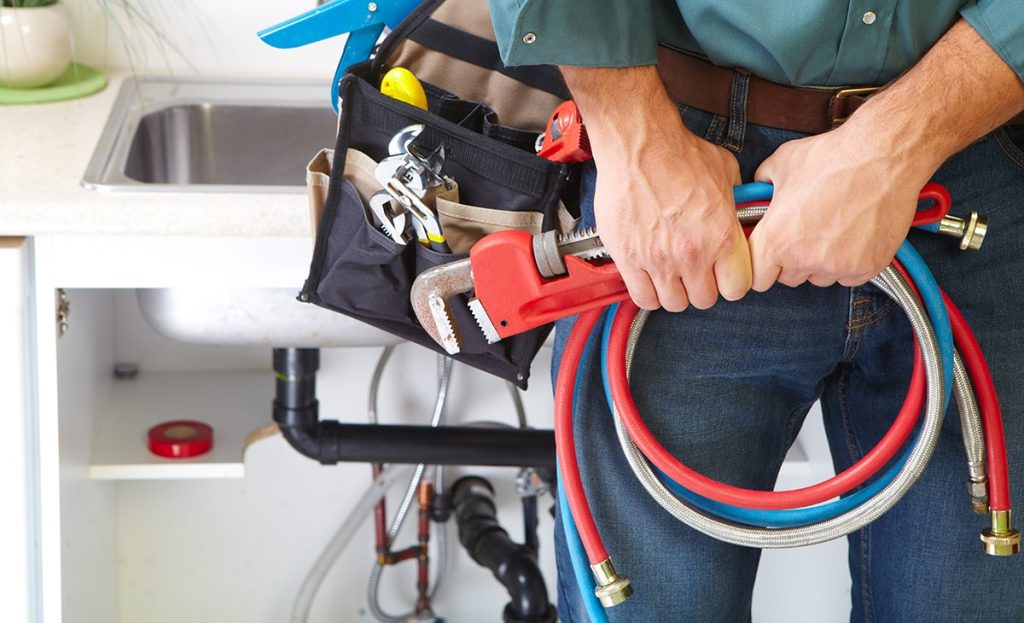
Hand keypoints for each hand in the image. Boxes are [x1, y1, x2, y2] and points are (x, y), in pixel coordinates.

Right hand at [560, 65, 751, 311]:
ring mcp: (659, 260)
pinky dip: (647, 293)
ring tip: (670, 274)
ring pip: (673, 303)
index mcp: (722, 236)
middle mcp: (692, 254)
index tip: (723, 275)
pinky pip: (642, 297)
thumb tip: (737, 210)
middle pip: (704, 300)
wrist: (638, 144)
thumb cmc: (678, 152)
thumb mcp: (725, 173)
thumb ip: (734, 201)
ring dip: (674, 292)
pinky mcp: (629, 258)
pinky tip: (648, 277)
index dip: (731, 283)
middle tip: (694, 272)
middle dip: (701, 287)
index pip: (737, 288)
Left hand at [747, 121, 928, 289]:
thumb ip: (763, 184)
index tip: (770, 257)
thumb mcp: (782, 163)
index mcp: (776, 239)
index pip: (757, 278)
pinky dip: (850, 262)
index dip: (762, 267)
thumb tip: (758, 190)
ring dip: (821, 262)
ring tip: (834, 228)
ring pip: (820, 277)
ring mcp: (837, 266)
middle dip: (792, 260)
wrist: (882, 155)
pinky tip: (855, 235)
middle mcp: (804, 258)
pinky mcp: (867, 267)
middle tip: (806, 233)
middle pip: (788, 278)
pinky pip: (849, 276)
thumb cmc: (833, 157)